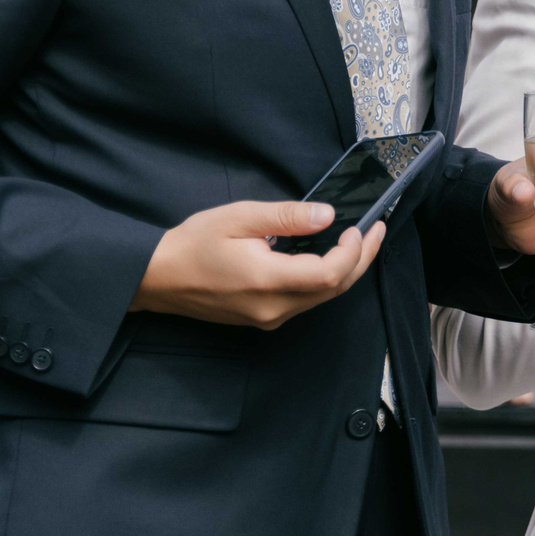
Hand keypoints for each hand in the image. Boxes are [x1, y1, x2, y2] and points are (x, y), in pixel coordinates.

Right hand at [129, 200, 385, 328]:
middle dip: (362, 259)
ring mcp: (267, 318)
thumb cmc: (194, 243)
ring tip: (361, 240)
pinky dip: (325, 279)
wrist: (156, 278)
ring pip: (322, 298)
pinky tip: (330, 257)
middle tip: (378, 230)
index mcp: (266, 282)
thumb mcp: (240, 217)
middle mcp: (272, 308)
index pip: (329, 275)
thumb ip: (287, 217)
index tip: (362, 226)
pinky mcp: (262, 319)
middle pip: (333, 290)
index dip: (354, 252)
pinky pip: (305, 301)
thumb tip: (328, 216)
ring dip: (347, 270)